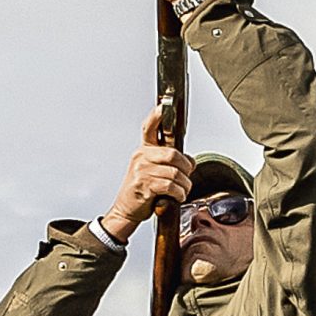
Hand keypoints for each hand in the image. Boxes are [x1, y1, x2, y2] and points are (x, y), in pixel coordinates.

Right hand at [100, 106, 193, 242]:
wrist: (126, 210)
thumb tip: (189, 160)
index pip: (149, 128)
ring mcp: (141, 171)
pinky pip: (169, 186)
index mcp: (144, 150)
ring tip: (182, 190)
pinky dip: (178, 193)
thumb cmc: (141, 190)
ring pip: (174, 173)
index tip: (163, 106)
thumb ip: (169, 162)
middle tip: (187, 175)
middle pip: (172, 154)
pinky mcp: (143, 186)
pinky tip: (176, 197)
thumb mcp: (152, 171)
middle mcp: (141, 157)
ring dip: (184, 185)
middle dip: (186, 167)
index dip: (156, 116)